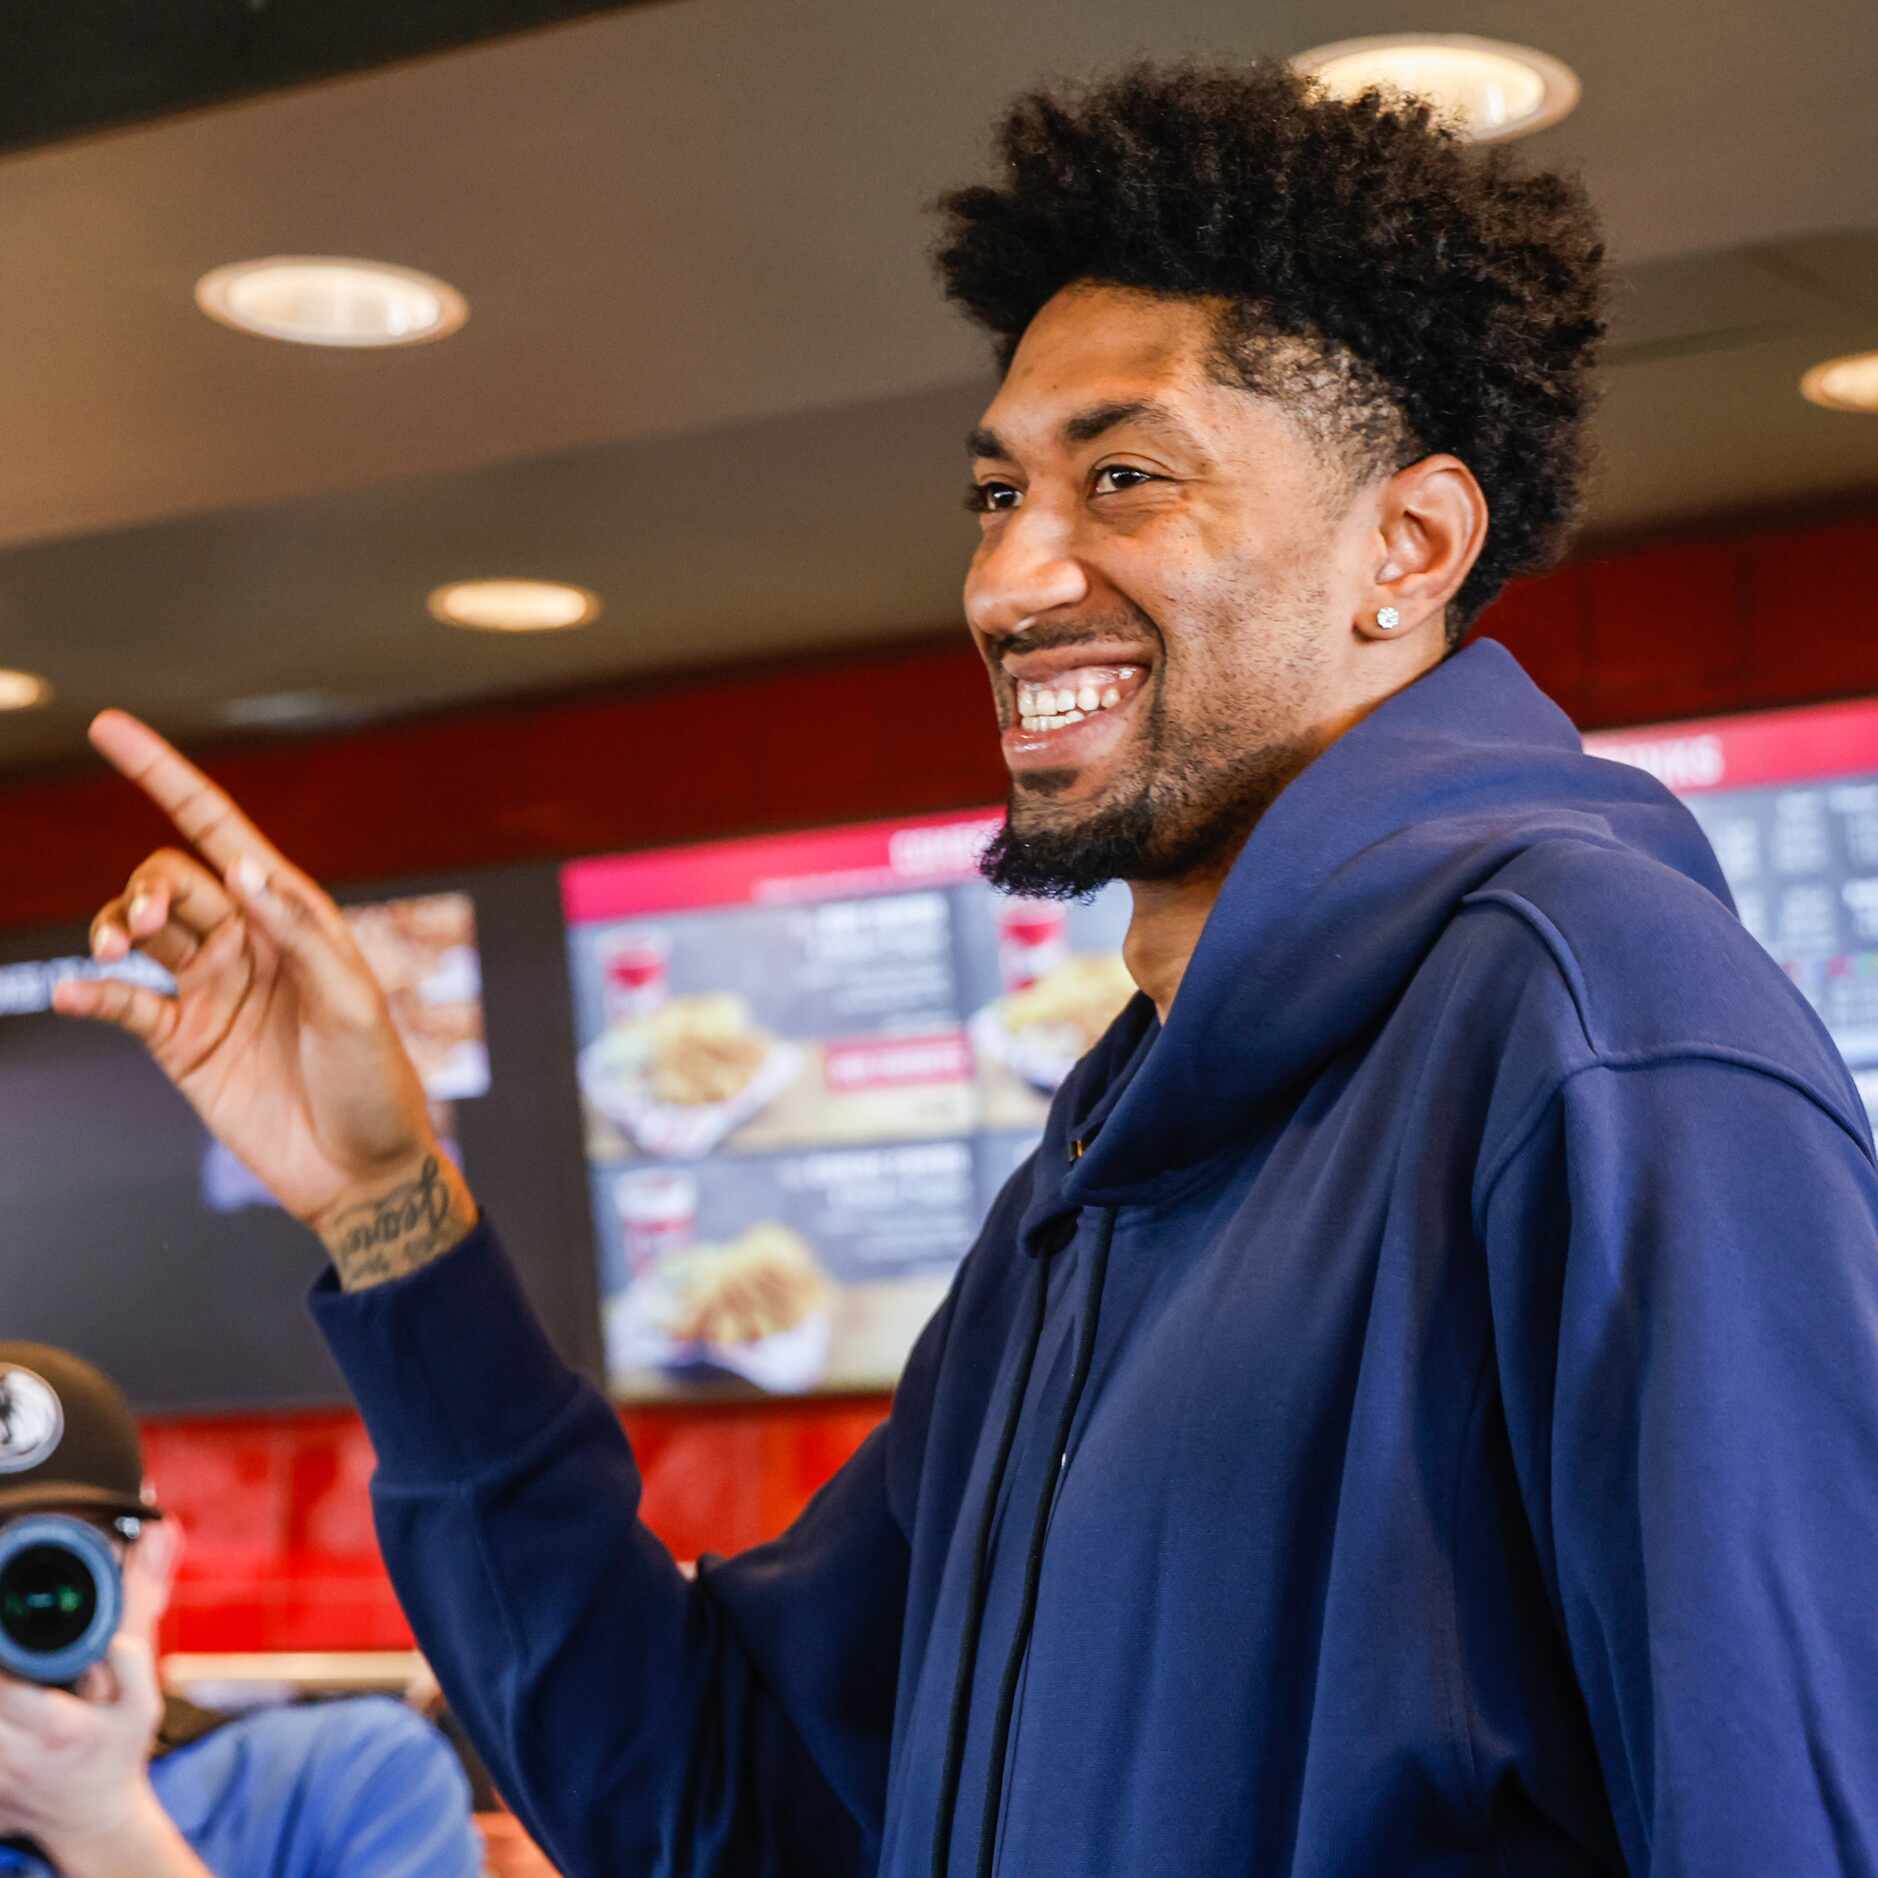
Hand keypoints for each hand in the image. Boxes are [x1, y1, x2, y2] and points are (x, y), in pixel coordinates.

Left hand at [0, 1639, 166, 1858]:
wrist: (99, 1819)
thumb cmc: (119, 1758)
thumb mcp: (144, 1707)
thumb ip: (132, 1664)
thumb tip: (108, 1640)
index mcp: (59, 1728)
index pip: (8, 1689)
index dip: (9, 1669)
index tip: (18, 1659)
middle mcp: (22, 1758)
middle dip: (4, 1691)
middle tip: (17, 1684)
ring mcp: (1, 1783)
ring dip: (2, 1720)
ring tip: (17, 1713)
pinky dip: (2, 1748)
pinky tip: (17, 1737)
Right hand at [52, 712, 474, 1282]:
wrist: (364, 1170)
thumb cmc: (378, 1083)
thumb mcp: (354, 1003)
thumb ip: (302, 935)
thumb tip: (245, 870)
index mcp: (293, 916)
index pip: (221, 831)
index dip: (167, 776)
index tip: (110, 726)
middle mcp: (246, 942)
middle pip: (170, 879)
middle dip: (145, 884)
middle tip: (141, 923)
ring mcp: (210, 990)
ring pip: (141, 929)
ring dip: (116, 924)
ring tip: (117, 946)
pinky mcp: (182, 1042)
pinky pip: (123, 1003)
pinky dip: (93, 993)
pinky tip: (78, 993)